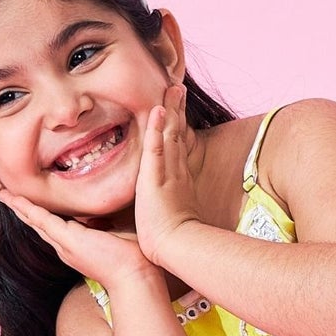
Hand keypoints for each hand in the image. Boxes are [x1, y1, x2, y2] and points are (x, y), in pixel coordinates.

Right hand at [0, 190, 153, 294]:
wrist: (136, 277)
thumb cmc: (134, 259)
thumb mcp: (120, 233)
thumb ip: (112, 221)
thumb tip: (116, 207)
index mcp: (78, 245)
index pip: (56, 226)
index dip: (42, 214)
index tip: (32, 204)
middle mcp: (67, 247)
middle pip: (40, 224)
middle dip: (23, 210)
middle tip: (6, 195)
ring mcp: (65, 244)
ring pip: (37, 221)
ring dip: (19, 207)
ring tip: (3, 194)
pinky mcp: (67, 240)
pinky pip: (41, 220)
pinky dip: (26, 208)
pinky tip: (12, 199)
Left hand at [133, 80, 203, 265]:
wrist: (174, 248)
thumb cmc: (171, 240)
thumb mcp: (169, 217)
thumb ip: (165, 206)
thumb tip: (160, 208)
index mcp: (177, 180)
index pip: (177, 147)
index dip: (177, 126)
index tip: (177, 107)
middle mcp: (175, 172)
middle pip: (177, 134)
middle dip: (177, 110)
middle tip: (177, 87)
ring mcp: (168, 173)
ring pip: (170, 135)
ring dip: (171, 111)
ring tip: (173, 88)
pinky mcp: (157, 178)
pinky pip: (157, 149)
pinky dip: (158, 129)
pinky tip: (159, 110)